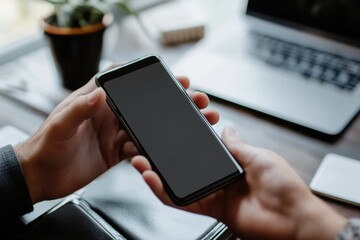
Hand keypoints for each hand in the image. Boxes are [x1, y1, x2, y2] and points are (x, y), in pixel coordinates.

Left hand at [15, 66, 218, 203]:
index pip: (124, 82)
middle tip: (194, 98)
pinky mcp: (118, 152)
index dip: (147, 76)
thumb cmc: (46, 146)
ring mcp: (116, 133)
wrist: (43, 177)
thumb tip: (100, 92)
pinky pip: (141, 148)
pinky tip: (165, 149)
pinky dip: (153, 149)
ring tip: (193, 121)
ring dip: (169, 125)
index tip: (170, 75)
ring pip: (148, 126)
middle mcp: (109, 115)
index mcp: (95, 101)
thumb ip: (79, 108)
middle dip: (170, 101)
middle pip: (145, 104)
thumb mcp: (60, 124)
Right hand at [132, 126, 346, 239]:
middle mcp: (219, 179)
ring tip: (141, 161)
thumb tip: (226, 128)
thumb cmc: (284, 187)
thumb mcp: (258, 156)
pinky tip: (152, 179)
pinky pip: (182, 202)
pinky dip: (164, 192)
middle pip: (185, 168)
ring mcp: (212, 194)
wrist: (292, 218)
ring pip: (177, 184)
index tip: (170, 132)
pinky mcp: (209, 209)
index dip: (185, 143)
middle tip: (147, 146)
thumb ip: (236, 145)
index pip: (201, 151)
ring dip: (156, 174)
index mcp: (231, 163)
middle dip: (164, 158)